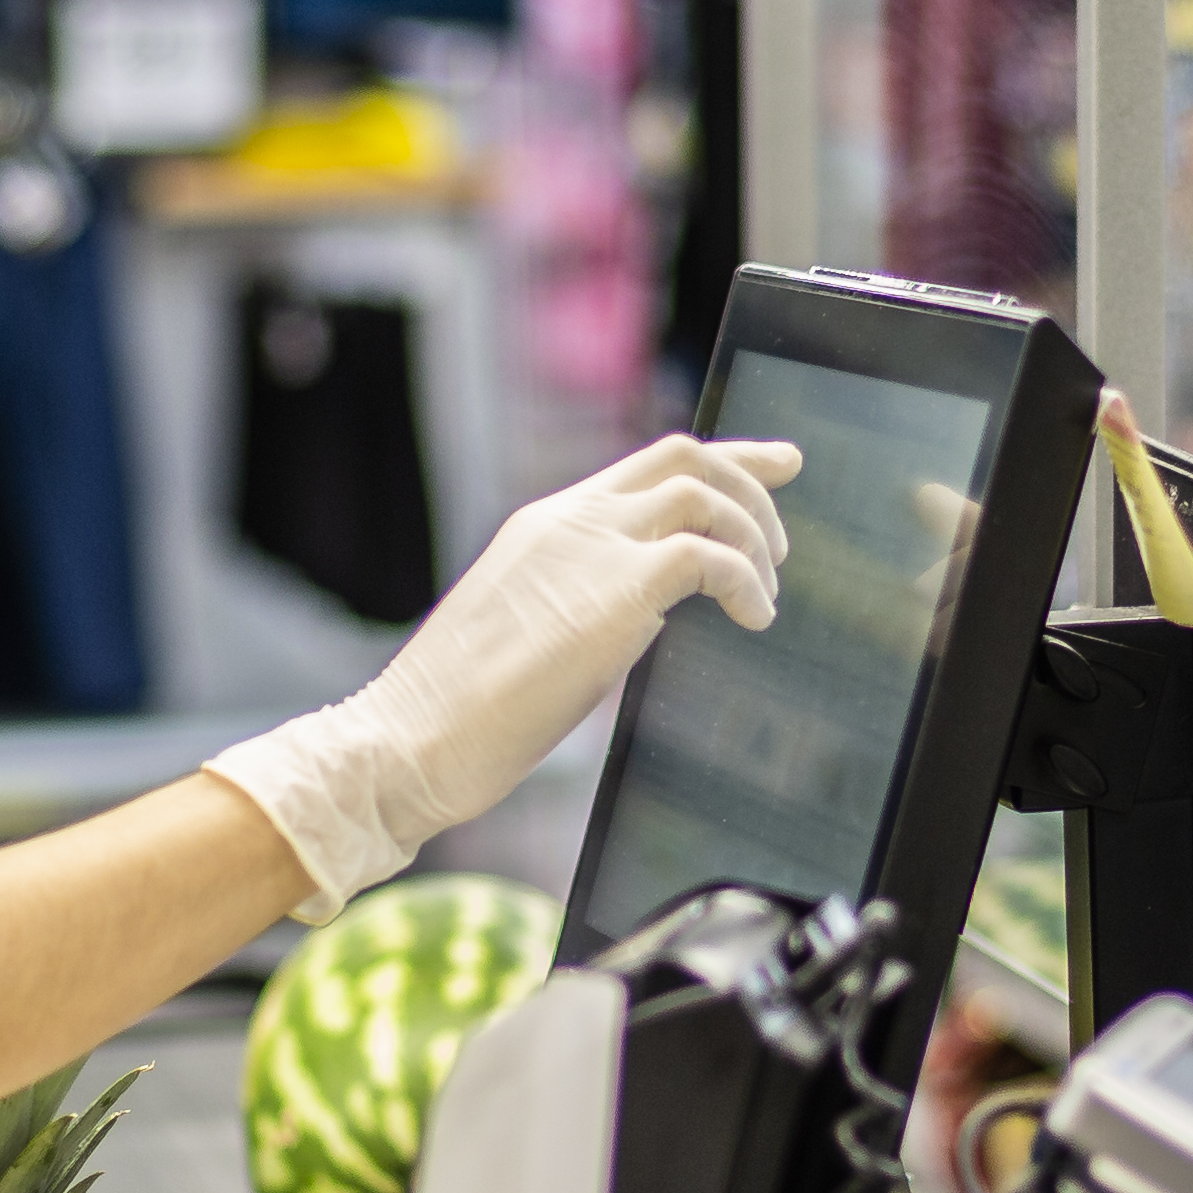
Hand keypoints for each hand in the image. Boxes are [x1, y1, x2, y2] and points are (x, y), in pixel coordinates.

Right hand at [208, 431, 799, 915]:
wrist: (411, 738)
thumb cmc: (457, 713)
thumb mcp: (528, 631)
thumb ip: (582, 603)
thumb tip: (643, 618)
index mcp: (546, 524)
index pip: (645, 466)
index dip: (721, 459)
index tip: (771, 466)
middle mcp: (571, 519)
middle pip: (684, 455)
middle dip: (751, 480)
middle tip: (781, 538)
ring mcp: (593, 546)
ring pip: (705, 491)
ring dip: (754, 536)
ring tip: (768, 592)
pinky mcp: (619, 590)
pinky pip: (710, 554)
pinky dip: (747, 581)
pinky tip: (756, 619)